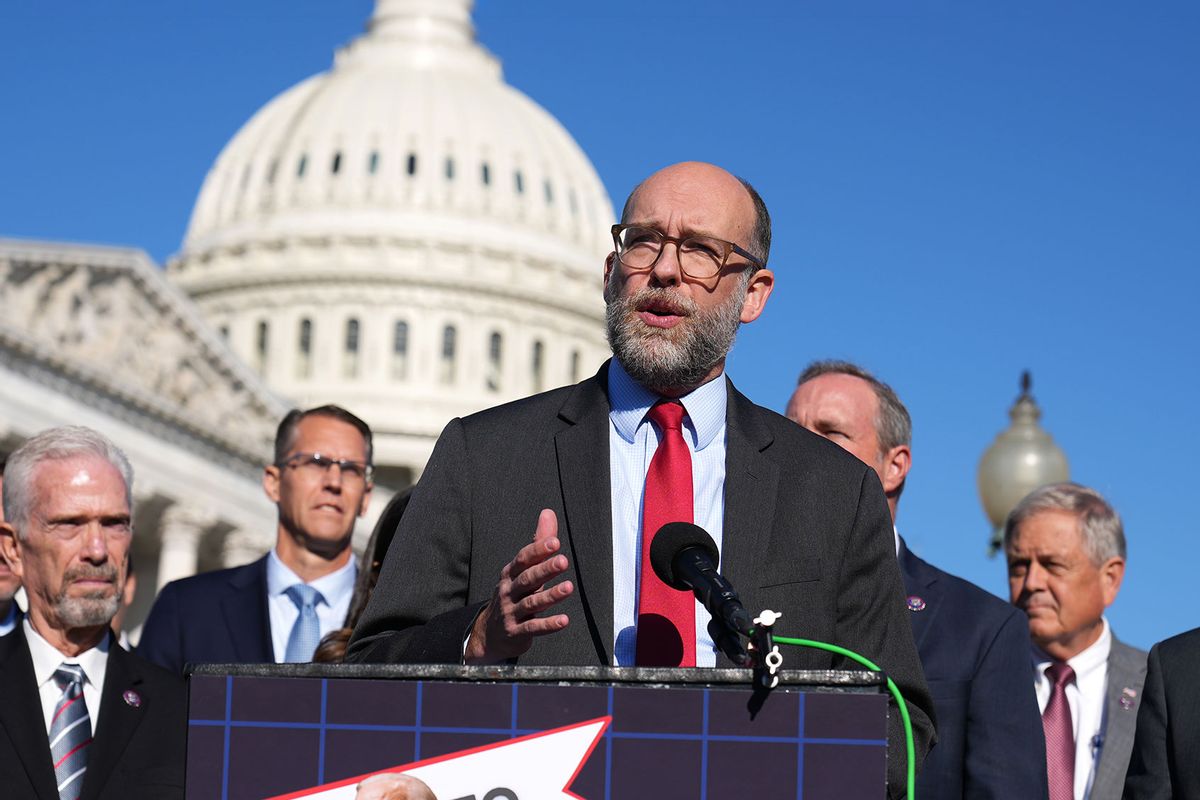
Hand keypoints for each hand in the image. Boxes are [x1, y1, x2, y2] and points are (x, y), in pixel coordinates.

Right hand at [464, 509, 573, 664]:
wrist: (489, 634)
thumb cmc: (513, 595)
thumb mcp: (523, 570)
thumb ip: (538, 543)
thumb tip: (548, 513)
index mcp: (510, 574)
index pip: (523, 559)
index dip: (538, 550)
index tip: (555, 542)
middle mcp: (508, 591)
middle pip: (527, 579)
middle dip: (545, 570)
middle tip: (563, 561)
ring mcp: (511, 612)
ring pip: (531, 603)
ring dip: (550, 595)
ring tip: (569, 588)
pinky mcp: (516, 632)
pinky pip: (533, 627)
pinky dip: (548, 625)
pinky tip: (564, 620)